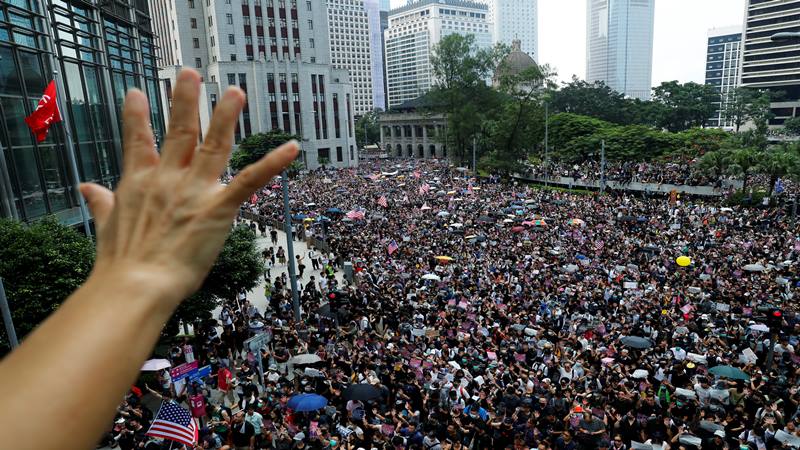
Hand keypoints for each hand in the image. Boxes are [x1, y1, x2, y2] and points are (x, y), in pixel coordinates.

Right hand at [80, 69, 297, 308]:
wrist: (135, 284)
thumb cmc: (121, 262)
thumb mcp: (106, 225)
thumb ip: (102, 202)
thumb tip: (86, 188)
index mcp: (140, 182)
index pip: (138, 141)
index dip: (138, 116)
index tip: (138, 93)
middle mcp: (168, 179)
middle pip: (179, 131)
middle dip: (186, 101)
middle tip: (191, 74)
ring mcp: (194, 191)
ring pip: (214, 145)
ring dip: (226, 117)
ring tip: (234, 92)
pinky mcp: (219, 208)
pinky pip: (250, 180)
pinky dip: (272, 163)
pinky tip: (292, 148)